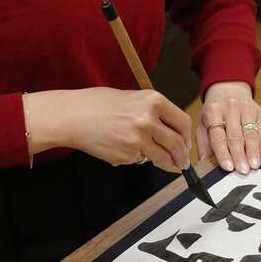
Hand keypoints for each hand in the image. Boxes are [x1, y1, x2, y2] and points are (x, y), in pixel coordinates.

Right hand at [23, 87, 191, 172]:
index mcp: (154, 101)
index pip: (183, 122)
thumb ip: (155, 114)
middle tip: (182, 163)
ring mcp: (138, 140)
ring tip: (157, 159)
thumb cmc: (100, 105)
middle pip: (177, 144)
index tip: (186, 145)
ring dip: (163, 162)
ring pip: (161, 157)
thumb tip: (173, 133)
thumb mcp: (134, 98)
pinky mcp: (127, 155)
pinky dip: (136, 157)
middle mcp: (148, 120)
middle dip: (181, 157)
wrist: (73, 116)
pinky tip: (121, 146)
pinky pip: (140, 160)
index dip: (187, 137)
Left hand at [196, 81, 260, 174]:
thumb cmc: (214, 113)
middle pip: (235, 135)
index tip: (228, 167)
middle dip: (239, 155)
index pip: (218, 136)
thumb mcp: (204, 125)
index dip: (223, 153)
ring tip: (254, 165)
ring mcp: (246, 108)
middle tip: (243, 170)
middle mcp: (230, 108)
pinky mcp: (259, 111)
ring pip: (250, 133)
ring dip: (253, 151)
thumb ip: (204, 145)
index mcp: (213, 111)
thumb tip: (204, 165)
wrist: (228, 91)